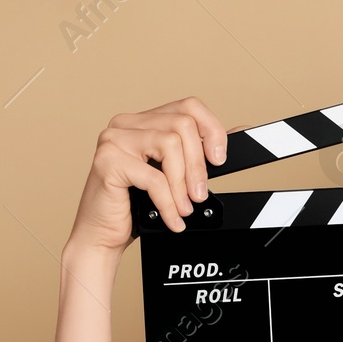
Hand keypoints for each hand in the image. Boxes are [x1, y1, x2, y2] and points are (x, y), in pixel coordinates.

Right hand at [67, 97, 238, 253]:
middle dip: (198, 165)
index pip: (189, 107)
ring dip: (183, 184)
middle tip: (199, 194)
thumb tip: (240, 131)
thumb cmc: (136, 205)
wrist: (102, 234)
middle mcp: (126, 123)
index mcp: (143, 121)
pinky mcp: (107, 161)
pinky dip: (168, 202)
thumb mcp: (175, 175)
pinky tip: (172, 218)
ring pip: (170, 144)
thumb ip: (200, 153)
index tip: (219, 159)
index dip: (211, 130)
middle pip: (182, 125)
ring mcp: (113, 139)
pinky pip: (153, 177)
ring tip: (184, 207)